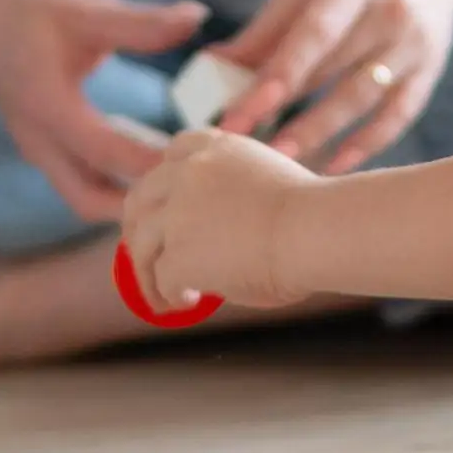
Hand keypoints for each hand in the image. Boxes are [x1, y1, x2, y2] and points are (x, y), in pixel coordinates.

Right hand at [0, 0, 207, 221]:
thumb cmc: (25, 7)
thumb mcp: (86, 10)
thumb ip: (142, 23)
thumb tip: (196, 18)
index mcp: (50, 111)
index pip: (110, 155)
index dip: (156, 163)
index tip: (200, 159)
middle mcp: (39, 141)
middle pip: (91, 201)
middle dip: (139, 203)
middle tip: (187, 185)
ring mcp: (36, 147)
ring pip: (83, 195)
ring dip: (125, 197)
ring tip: (175, 178)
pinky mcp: (40, 144)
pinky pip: (79, 180)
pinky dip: (113, 182)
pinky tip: (148, 161)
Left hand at [122, 129, 318, 309]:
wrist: (316, 231)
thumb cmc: (312, 215)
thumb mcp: (266, 182)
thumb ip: (233, 194)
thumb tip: (224, 231)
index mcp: (216, 148)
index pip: (175, 153)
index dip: (165, 182)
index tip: (166, 203)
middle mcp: (188, 173)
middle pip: (141, 198)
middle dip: (137, 228)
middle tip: (144, 255)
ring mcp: (177, 213)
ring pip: (141, 244)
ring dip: (145, 271)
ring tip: (159, 294)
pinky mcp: (178, 254)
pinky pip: (161, 279)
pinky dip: (166, 294)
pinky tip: (187, 303)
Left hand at [214, 0, 452, 173]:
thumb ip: (268, 26)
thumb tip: (215, 64)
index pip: (310, 37)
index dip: (273, 79)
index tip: (237, 115)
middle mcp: (390, 11)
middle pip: (332, 71)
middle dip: (284, 112)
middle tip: (241, 149)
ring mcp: (415, 43)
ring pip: (362, 99)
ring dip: (319, 134)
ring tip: (279, 165)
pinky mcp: (431, 68)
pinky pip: (398, 114)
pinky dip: (367, 143)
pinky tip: (334, 166)